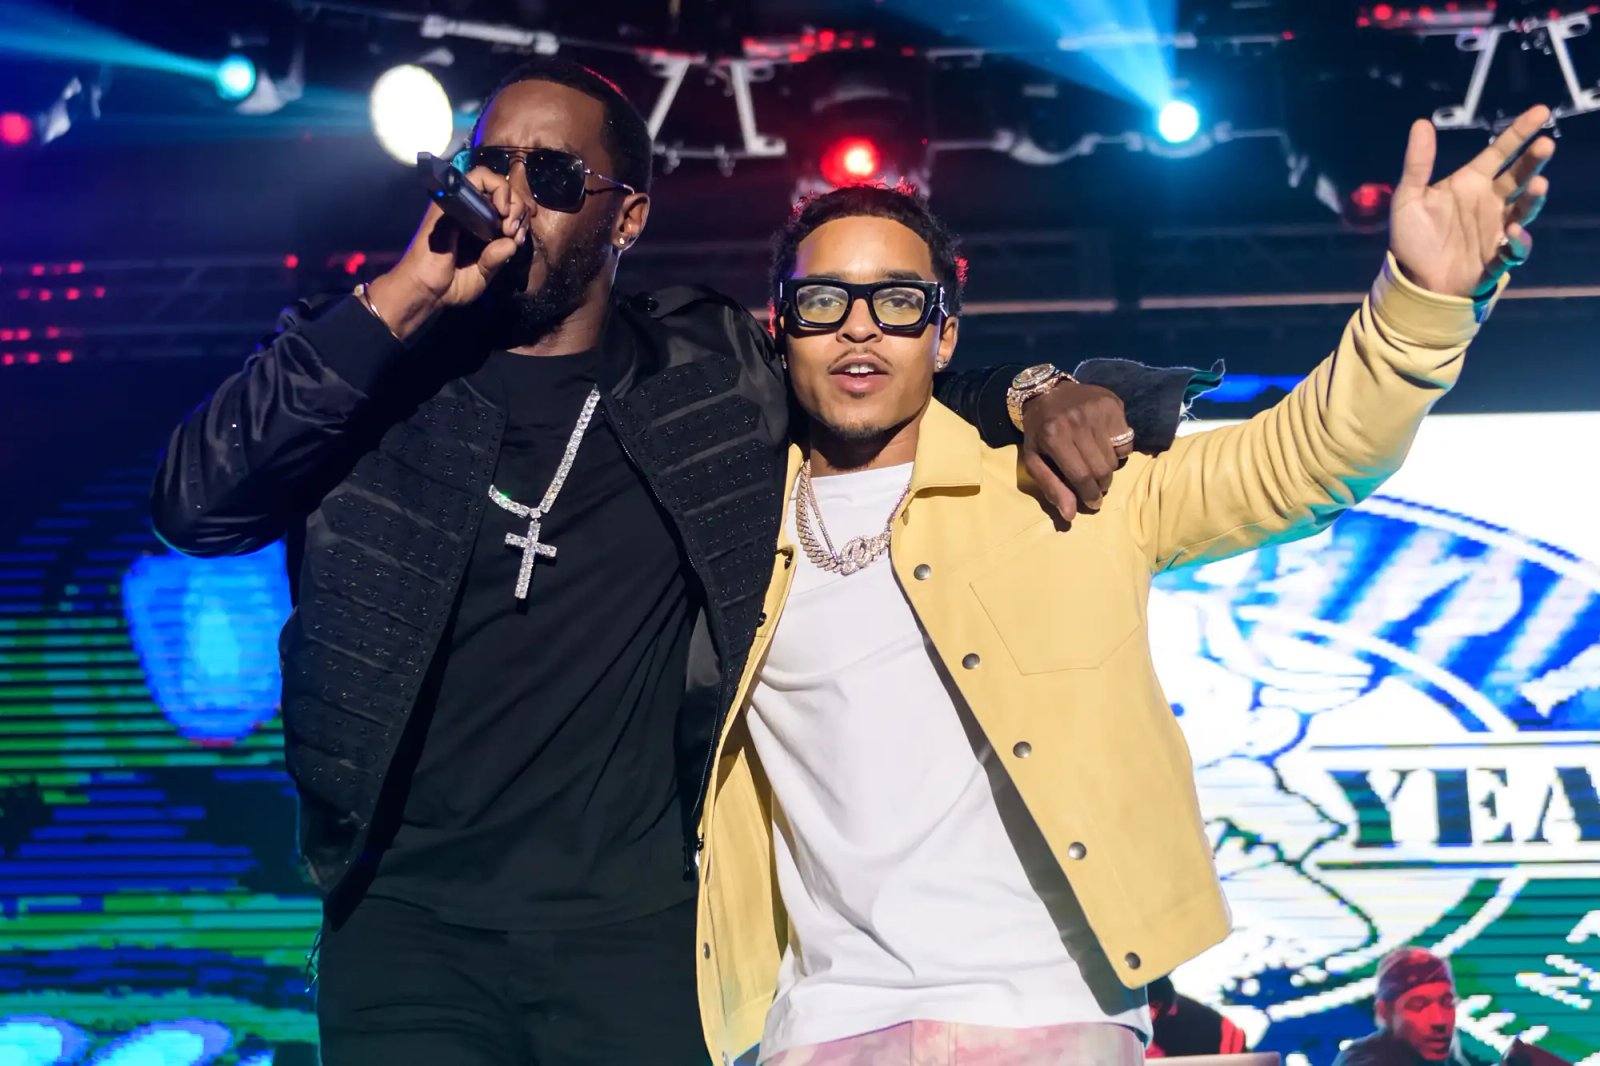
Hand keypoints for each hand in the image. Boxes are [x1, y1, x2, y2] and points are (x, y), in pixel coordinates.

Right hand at [365, 168, 530, 338]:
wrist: (426, 289)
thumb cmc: (451, 285)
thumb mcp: (484, 274)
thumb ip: (499, 257)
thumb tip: (512, 241)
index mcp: (482, 228)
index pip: (508, 207)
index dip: (520, 217)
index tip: (519, 237)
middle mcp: (472, 213)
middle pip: (505, 190)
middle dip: (519, 207)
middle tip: (515, 230)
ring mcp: (461, 204)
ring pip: (495, 180)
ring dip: (511, 197)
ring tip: (508, 223)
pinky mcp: (452, 198)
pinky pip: (477, 178)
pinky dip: (497, 189)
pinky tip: (501, 212)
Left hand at [1020, 382, 1133, 520]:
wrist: (1047, 391)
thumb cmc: (1039, 430)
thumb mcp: (1034, 459)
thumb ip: (1051, 488)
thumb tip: (1070, 516)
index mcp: (1054, 436)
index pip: (1080, 475)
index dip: (1089, 495)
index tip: (1093, 504)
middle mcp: (1077, 421)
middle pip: (1101, 469)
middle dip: (1100, 486)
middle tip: (1095, 487)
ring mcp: (1097, 411)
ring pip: (1114, 458)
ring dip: (1108, 470)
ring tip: (1097, 467)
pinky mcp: (1113, 405)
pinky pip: (1126, 441)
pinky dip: (1118, 450)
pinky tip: (1104, 445)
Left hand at [1390, 104, 1554, 297]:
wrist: (1413, 281)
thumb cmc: (1413, 238)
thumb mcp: (1408, 199)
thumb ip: (1417, 164)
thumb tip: (1421, 123)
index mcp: (1471, 183)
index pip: (1500, 152)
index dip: (1520, 132)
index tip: (1541, 111)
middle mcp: (1491, 201)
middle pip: (1519, 175)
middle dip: (1534, 161)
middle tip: (1545, 146)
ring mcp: (1497, 227)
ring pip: (1524, 208)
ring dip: (1533, 198)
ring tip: (1537, 186)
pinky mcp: (1498, 256)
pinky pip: (1515, 248)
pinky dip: (1517, 241)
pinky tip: (1511, 233)